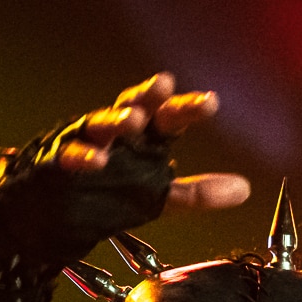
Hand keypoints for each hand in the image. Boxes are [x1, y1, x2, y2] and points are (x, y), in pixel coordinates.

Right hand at [51, 73, 249, 210]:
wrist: (61, 215)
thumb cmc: (112, 192)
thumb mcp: (162, 198)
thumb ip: (198, 194)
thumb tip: (244, 189)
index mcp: (143, 139)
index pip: (167, 117)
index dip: (185, 108)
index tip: (209, 102)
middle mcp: (115, 134)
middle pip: (132, 107)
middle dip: (147, 96)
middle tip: (165, 86)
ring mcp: (84, 143)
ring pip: (99, 124)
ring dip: (116, 119)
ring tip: (134, 119)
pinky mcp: (58, 162)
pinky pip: (67, 154)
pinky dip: (80, 156)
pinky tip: (95, 161)